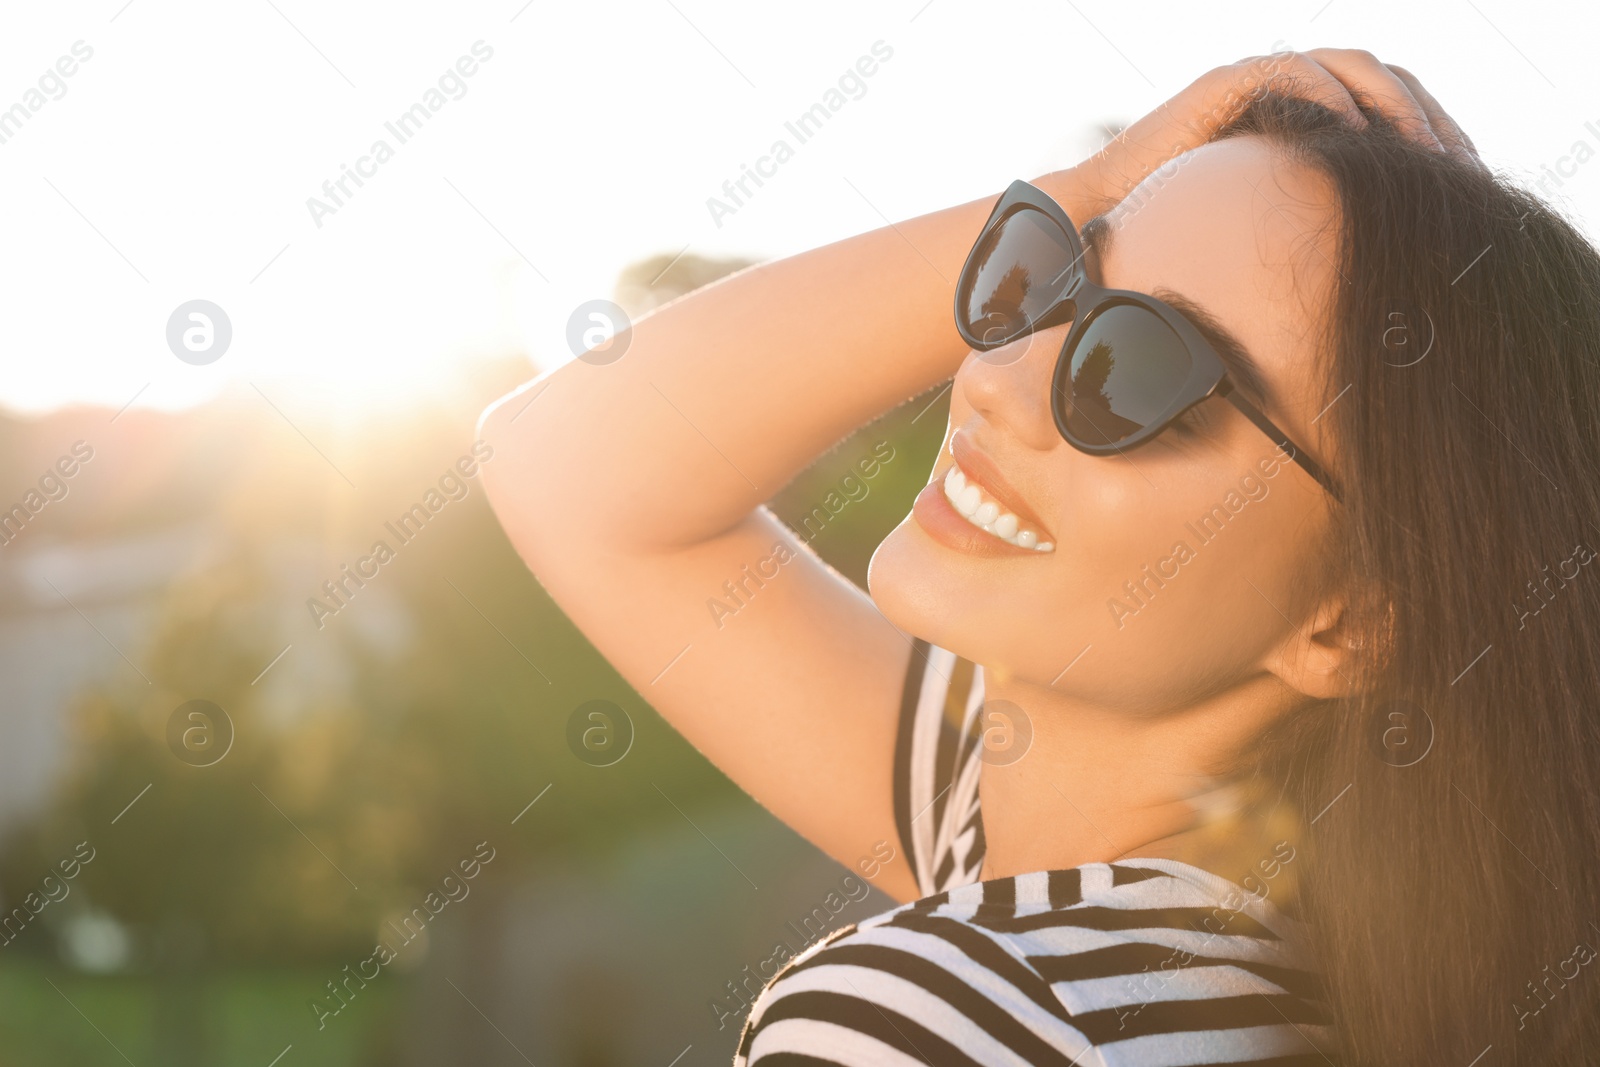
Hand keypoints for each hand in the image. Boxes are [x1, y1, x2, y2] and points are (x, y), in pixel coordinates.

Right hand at [1053, 47, 1482, 218]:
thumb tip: (1382, 289)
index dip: (1435, 140)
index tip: (1466, 183)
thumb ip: (1315, 242)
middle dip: (1430, 120)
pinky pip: (1295, 73)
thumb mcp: (1270, 242)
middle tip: (1458, 166)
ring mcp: (1258, 85)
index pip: (1392, 113)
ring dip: (1394, 104)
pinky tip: (1355, 136)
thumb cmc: (1177, 245)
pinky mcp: (1226, 86)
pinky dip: (1330, 97)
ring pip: (1351, 68)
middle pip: (1386, 83)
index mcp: (1307, 129)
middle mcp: (1288, 98)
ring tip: (1420, 150)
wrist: (1101, 226)